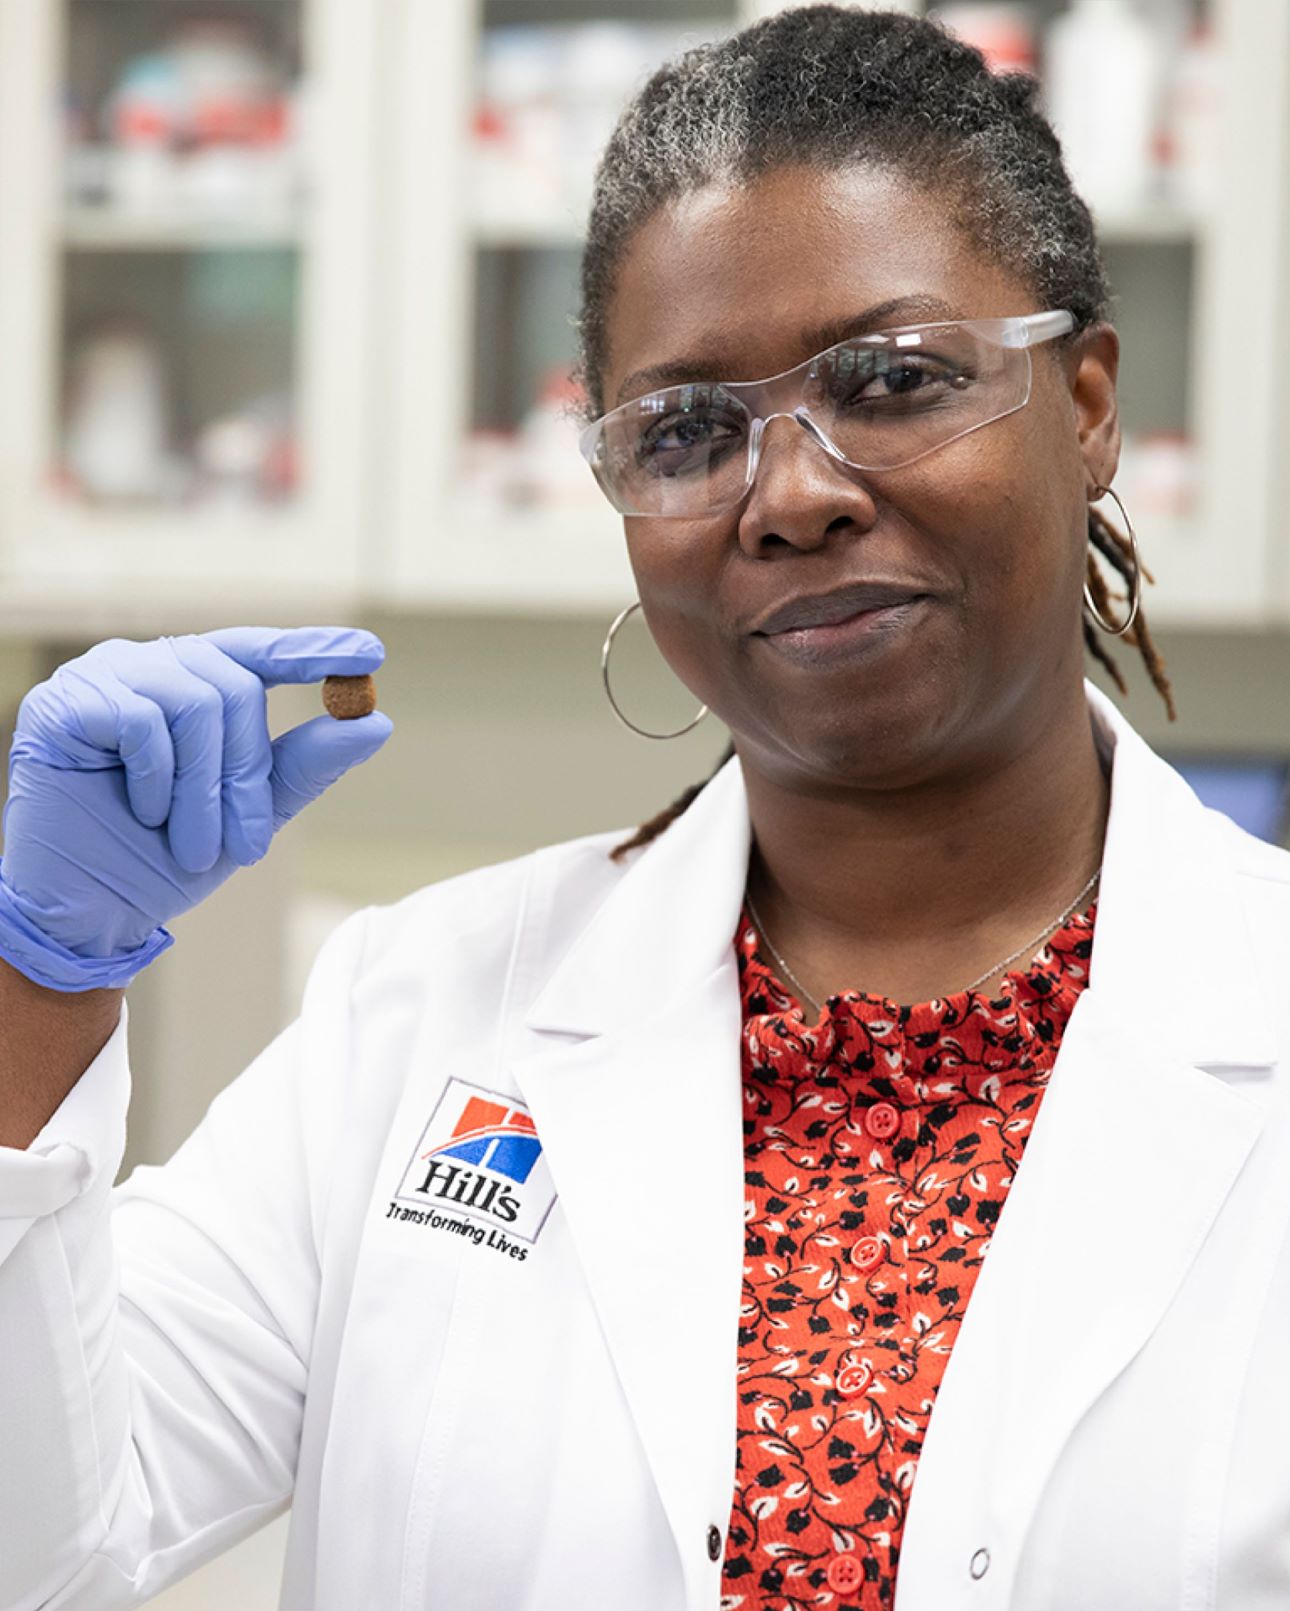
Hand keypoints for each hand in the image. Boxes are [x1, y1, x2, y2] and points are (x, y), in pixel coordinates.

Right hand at [1, 627, 390, 967]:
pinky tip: (141, 812)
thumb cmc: (165, 858)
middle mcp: (152, 667)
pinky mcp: (65, 700)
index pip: (260, 652)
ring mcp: (104, 675)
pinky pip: (140, 722)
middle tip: (246, 844)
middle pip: (235, 686)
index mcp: (196, 684)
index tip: (371, 653)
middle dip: (247, 775)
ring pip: (193, 704)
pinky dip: (154, 781)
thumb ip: (306, 765)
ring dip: (202, 791)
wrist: (92, 909)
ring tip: (191, 845)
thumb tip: (375, 722)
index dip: (313, 649)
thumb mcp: (251, 812)